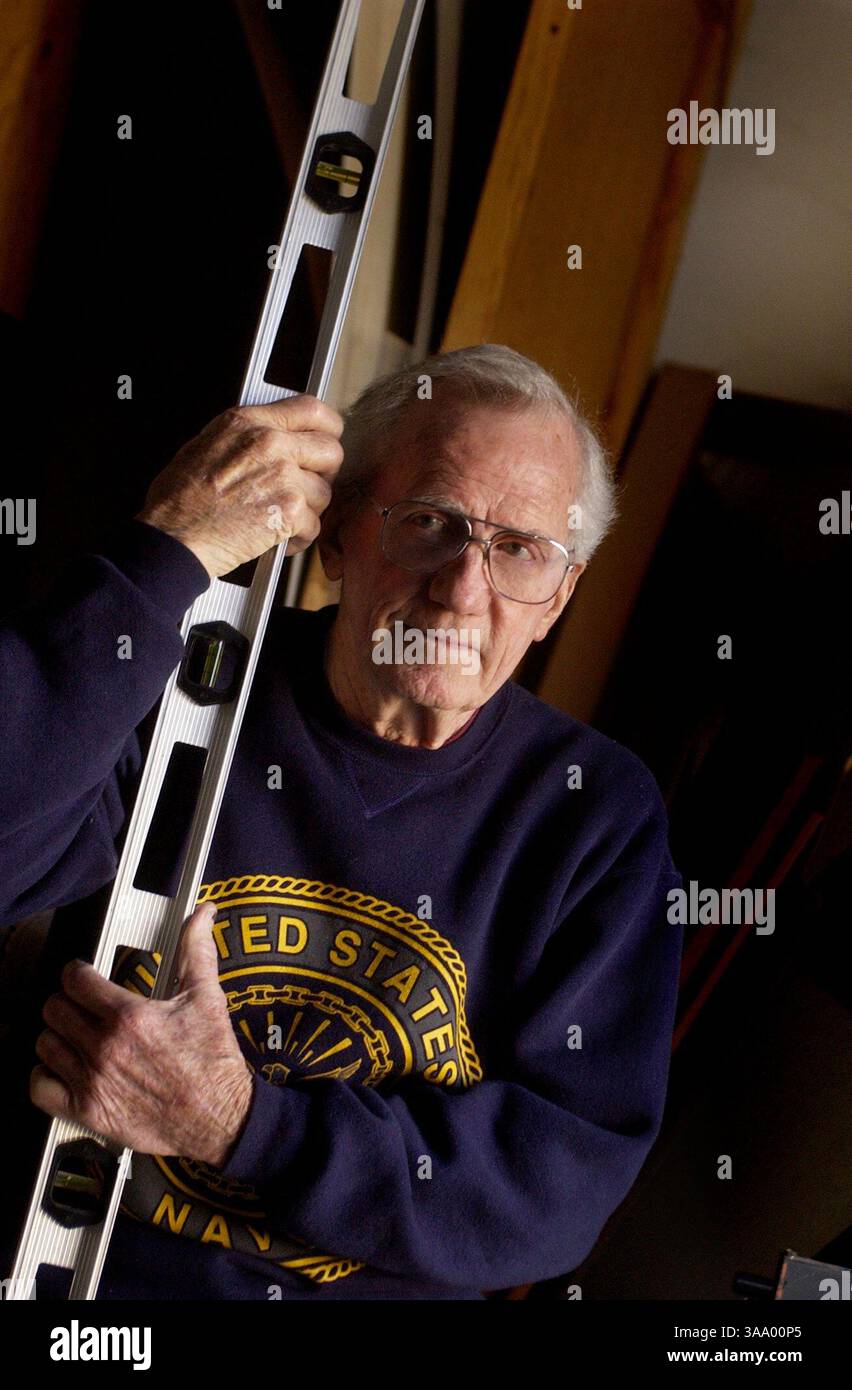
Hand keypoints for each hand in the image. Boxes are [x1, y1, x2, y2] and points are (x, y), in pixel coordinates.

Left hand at [31, 903, 252, 1167]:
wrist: (220, 1116)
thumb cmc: (214, 1061)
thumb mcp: (207, 997)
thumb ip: (196, 950)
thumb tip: (203, 913)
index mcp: (130, 1016)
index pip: (76, 980)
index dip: (76, 972)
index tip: (82, 975)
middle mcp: (106, 1047)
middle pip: (55, 1009)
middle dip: (66, 1001)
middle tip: (80, 1005)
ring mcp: (94, 1081)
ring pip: (45, 1044)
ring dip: (57, 1035)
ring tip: (74, 1034)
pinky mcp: (88, 1112)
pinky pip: (40, 1088)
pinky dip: (46, 1075)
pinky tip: (63, 1067)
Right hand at [136, 394, 343, 577]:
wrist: (174, 536)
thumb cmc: (179, 500)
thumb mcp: (205, 445)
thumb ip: (245, 436)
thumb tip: (269, 438)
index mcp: (248, 422)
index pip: (311, 409)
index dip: (328, 428)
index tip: (327, 440)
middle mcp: (270, 443)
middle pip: (331, 450)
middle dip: (324, 473)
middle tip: (309, 487)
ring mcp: (283, 476)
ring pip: (324, 492)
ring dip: (309, 510)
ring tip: (284, 519)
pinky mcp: (290, 510)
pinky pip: (315, 525)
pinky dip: (300, 539)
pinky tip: (280, 540)